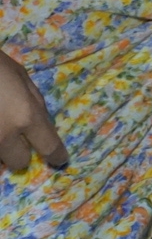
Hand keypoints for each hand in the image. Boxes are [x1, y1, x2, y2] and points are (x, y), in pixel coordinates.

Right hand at [0, 50, 66, 173]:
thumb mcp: (21, 76)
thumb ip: (34, 101)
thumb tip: (41, 121)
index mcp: (26, 115)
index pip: (49, 146)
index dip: (56, 155)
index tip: (59, 159)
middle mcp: (5, 135)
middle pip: (20, 161)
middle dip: (19, 152)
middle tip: (12, 136)